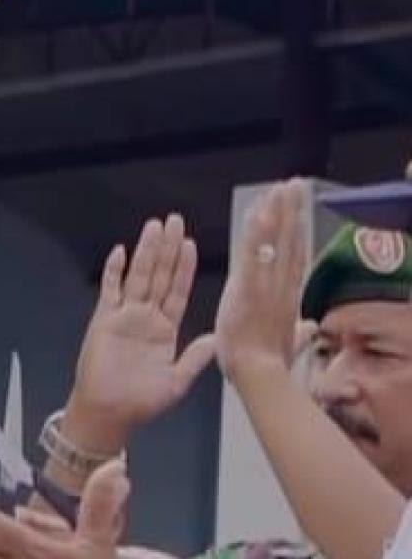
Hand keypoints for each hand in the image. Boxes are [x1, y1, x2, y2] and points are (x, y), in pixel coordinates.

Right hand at [64, 216, 215, 451]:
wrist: (108, 413)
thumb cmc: (141, 402)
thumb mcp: (177, 381)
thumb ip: (195, 358)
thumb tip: (216, 338)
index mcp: (165, 330)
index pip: (178, 291)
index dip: (185, 268)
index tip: (191, 244)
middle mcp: (146, 317)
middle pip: (160, 275)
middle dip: (167, 248)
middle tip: (175, 221)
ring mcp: (124, 316)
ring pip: (138, 276)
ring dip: (146, 252)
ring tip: (154, 226)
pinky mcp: (104, 320)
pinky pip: (110, 291)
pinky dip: (114, 272)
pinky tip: (120, 252)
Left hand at [215, 178, 314, 385]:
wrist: (258, 375)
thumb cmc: (267, 365)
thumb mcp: (287, 344)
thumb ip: (298, 332)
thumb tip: (309, 327)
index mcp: (287, 296)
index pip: (293, 257)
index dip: (296, 231)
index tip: (297, 209)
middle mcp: (282, 286)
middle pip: (290, 241)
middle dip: (293, 211)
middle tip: (293, 184)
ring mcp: (268, 286)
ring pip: (275, 244)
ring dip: (278, 213)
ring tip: (280, 188)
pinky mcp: (250, 290)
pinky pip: (253, 257)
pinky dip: (257, 235)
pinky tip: (258, 213)